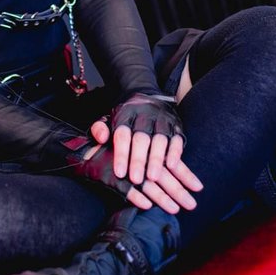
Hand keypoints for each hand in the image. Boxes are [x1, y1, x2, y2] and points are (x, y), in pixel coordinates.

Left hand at [89, 93, 201, 212]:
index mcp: (125, 114)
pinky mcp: (176, 125)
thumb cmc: (123, 117)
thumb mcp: (107, 118)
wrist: (146, 94)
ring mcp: (162, 119)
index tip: (119, 173)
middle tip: (136, 180)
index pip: (122, 134)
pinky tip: (171, 166)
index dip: (121, 154)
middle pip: (141, 139)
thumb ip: (99, 128)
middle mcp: (145, 115)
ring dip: (156, 159)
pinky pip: (176, 138)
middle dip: (138, 160)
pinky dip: (175, 152)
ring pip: (160, 140)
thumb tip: (102, 138)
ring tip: (152, 178)